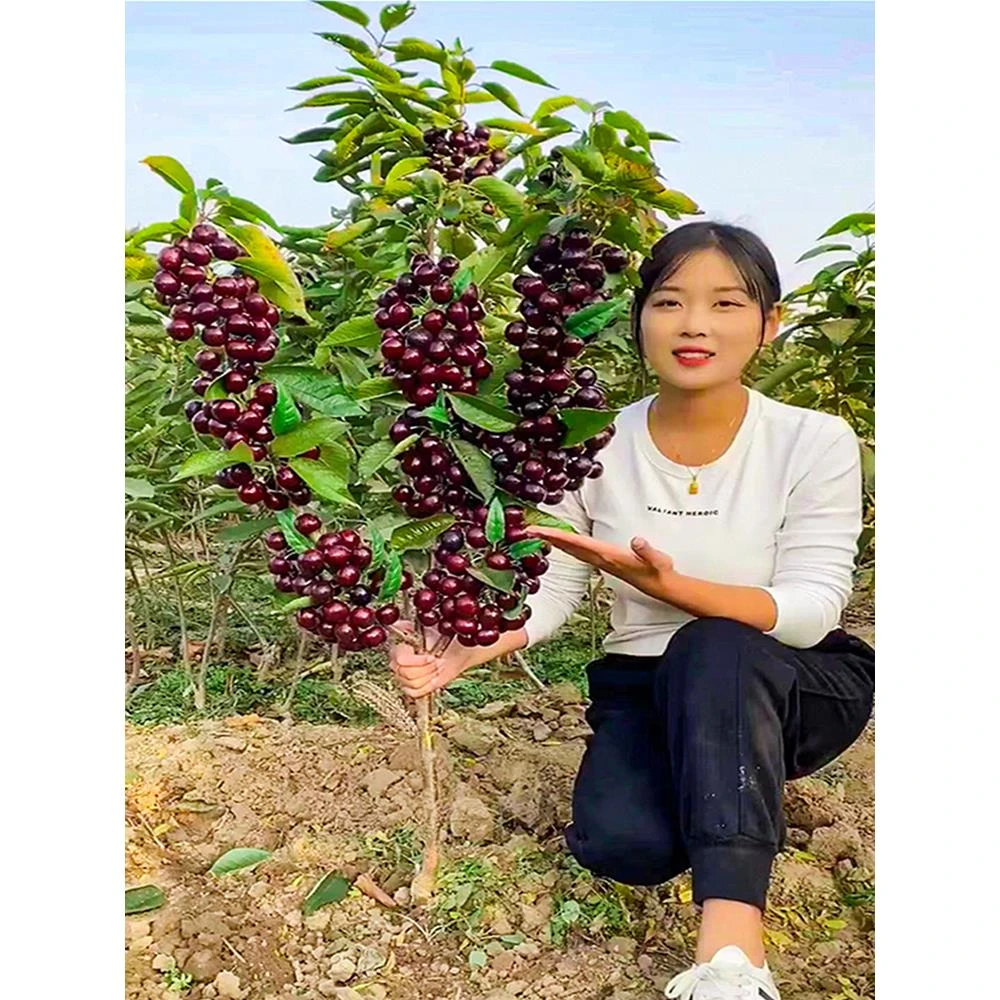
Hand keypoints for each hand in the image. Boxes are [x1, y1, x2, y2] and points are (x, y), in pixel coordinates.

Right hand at [388, 621, 477, 699]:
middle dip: (427, 668)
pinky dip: (427, 685)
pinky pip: (414, 692)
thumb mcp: (428, 625)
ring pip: (412, 684)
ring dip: (429, 675)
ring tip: (437, 666)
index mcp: (400, 647)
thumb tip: (397, 624)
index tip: (431, 657)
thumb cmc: (444, 636)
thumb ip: (410, 625)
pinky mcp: (413, 687)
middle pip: (406, 674)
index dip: (417, 661)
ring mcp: (404, 676)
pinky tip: (434, 676)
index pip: (399, 660)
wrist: (456, 649)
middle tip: (438, 661)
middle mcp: (398, 662)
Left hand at [524, 526, 676, 602]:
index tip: (539, 532)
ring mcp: (601, 562)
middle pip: (568, 547)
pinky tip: (560, 541)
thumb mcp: (657, 560)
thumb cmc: (659, 572)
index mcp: (608, 556)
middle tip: (525, 530)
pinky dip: (566, 545)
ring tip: (537, 534)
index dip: (557, 537)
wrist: (662, 587)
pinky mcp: (604, 562)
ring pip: (571, 550)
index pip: (577, 544)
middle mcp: (600, 560)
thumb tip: (636, 540)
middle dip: (547, 538)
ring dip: (554, 541)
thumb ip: (647, 551)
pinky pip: (579, 552)